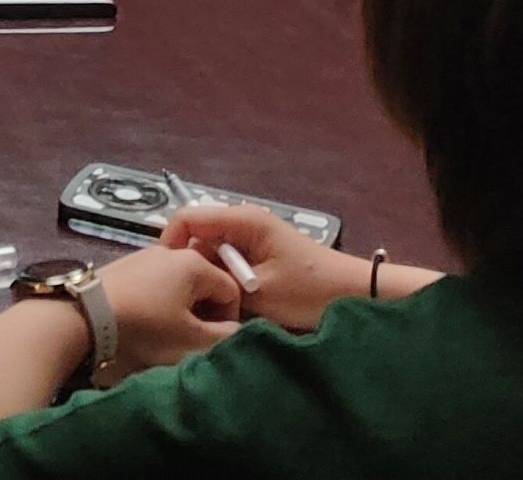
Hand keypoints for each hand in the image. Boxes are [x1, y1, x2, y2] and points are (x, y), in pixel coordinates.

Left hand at [96, 244, 239, 377]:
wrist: (86, 314)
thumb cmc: (145, 325)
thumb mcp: (190, 339)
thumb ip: (222, 336)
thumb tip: (235, 330)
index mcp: (196, 264)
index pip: (232, 289)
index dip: (230, 318)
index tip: (216, 340)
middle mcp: (174, 252)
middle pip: (205, 283)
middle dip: (205, 313)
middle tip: (193, 339)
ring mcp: (147, 255)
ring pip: (181, 283)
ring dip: (183, 308)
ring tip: (169, 332)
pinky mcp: (127, 265)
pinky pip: (158, 282)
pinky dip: (161, 301)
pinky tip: (147, 319)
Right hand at [164, 203, 369, 331]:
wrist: (354, 294)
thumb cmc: (309, 290)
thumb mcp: (260, 293)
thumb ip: (220, 285)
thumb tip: (188, 289)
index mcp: (243, 220)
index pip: (187, 218)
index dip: (170, 244)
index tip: (168, 277)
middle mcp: (245, 221)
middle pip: (199, 237)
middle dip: (193, 266)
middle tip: (192, 298)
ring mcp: (253, 237)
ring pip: (214, 253)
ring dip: (212, 277)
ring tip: (213, 305)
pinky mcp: (261, 253)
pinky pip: (230, 262)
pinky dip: (226, 280)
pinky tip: (231, 302)